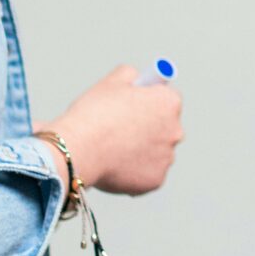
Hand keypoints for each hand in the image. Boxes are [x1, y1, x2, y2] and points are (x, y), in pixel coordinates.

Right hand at [39, 66, 182, 196]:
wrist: (78, 148)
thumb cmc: (93, 114)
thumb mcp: (112, 81)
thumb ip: (131, 74)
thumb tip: (137, 78)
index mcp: (169, 103)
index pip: (167, 99)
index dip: (149, 101)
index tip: (136, 106)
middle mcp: (175, 131)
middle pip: (165, 127)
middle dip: (148, 128)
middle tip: (120, 130)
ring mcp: (167, 158)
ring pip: (156, 152)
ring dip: (142, 151)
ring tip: (114, 150)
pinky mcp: (155, 180)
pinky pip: (147, 174)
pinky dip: (135, 172)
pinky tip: (115, 166)